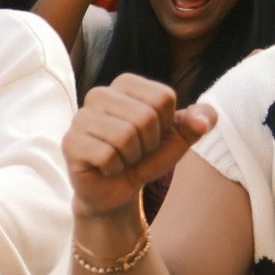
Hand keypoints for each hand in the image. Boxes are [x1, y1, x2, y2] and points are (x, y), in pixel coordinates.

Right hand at [64, 77, 217, 220]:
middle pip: (144, 116)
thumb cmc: (145, 158)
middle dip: (148, 144)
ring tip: (121, 159)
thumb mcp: (177, 139)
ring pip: (124, 136)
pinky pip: (106, 155)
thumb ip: (197, 122)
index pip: (163, 98)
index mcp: (125, 84)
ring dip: (131, 158)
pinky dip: (114, 169)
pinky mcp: (70, 142)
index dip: (166, 125)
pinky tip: (105, 168)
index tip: (152, 136)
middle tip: (135, 152)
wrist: (116, 191)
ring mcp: (80, 117)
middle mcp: (99, 94)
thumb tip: (204, 120)